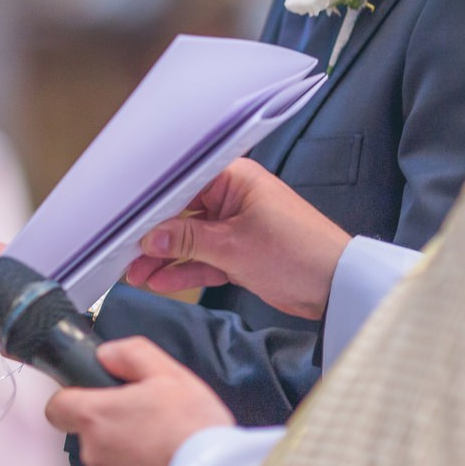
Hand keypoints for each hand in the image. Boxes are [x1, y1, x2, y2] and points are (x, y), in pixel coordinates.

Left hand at [42, 338, 232, 465]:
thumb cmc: (193, 428)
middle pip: (92, 436)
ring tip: (169, 453)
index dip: (73, 400)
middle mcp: (94, 454)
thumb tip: (106, 354)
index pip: (57, 407)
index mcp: (97, 417)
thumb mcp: (170, 374)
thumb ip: (132, 355)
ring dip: (132, 459)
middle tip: (153, 424)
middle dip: (116, 430)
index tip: (97, 399)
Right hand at [123, 158, 348, 319]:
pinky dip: (187, 270)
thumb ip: (189, 241)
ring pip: (192, 240)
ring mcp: (237, 226)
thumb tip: (153, 236)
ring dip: (166, 258)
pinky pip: (206, 258)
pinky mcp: (242, 252)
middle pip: (183, 215)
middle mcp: (234, 197)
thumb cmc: (299, 252)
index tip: (128, 221)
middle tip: (127, 254)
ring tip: (136, 273)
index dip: (153, 205)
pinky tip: (162, 280)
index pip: (182, 186)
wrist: (337, 286)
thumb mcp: (234, 247)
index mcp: (235, 179)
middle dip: (155, 237)